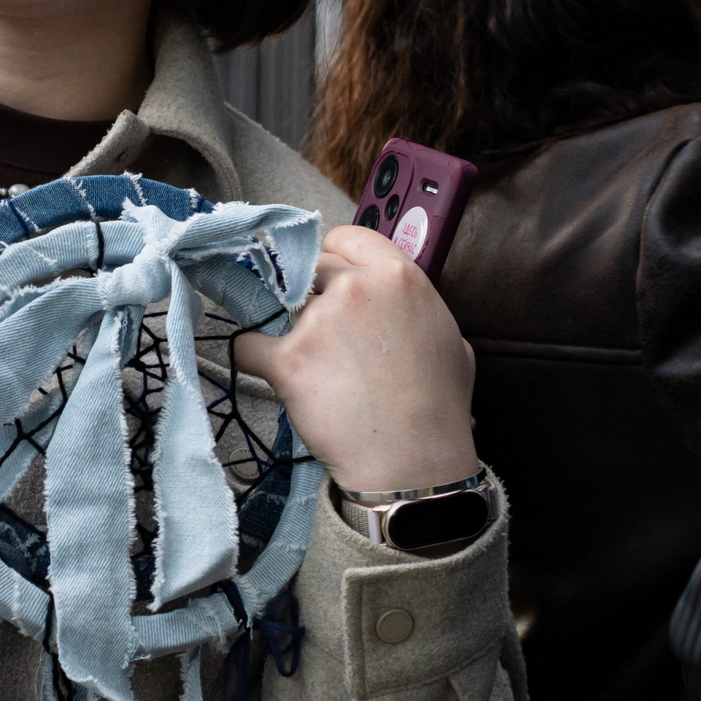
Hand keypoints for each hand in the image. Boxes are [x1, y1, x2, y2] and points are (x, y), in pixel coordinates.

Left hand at [230, 225, 478, 494]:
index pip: (346, 237)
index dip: (336, 258)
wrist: (413, 462)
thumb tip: (403, 305)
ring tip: (312, 365)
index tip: (331, 280)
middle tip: (325, 334)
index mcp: (398, 276)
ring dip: (289, 328)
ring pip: (280, 304)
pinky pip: (248, 344)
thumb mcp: (451, 339)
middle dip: (312, 295)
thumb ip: (419, 307)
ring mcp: (318, 321)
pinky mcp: (288, 358)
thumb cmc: (438, 409)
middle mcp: (356, 288)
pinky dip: (255, 358)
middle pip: (310, 269)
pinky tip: (274, 375)